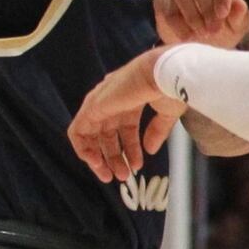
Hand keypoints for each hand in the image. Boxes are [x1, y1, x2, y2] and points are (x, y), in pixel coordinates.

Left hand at [68, 47, 183, 182]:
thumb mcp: (166, 114)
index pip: (125, 129)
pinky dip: (84, 149)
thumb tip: (149, 150)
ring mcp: (101, 102)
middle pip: (108, 135)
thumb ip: (156, 131)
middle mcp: (114, 100)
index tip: (136, 166)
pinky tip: (96, 163)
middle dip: (115, 158)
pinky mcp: (92, 107)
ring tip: (110, 175)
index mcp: (132, 99)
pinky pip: (78, 132)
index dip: (130, 150)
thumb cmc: (170, 86)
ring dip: (100, 157)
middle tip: (122, 176)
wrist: (164, 72)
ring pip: (92, 135)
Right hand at [155, 0, 248, 48]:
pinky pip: (164, 4)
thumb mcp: (237, 26)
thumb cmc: (224, 30)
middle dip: (206, 7)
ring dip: (191, 14)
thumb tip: (240, 4)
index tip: (222, 14)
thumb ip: (238, 15)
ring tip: (200, 34)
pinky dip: (175, 22)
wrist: (201, 45)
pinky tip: (186, 36)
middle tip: (212, 30)